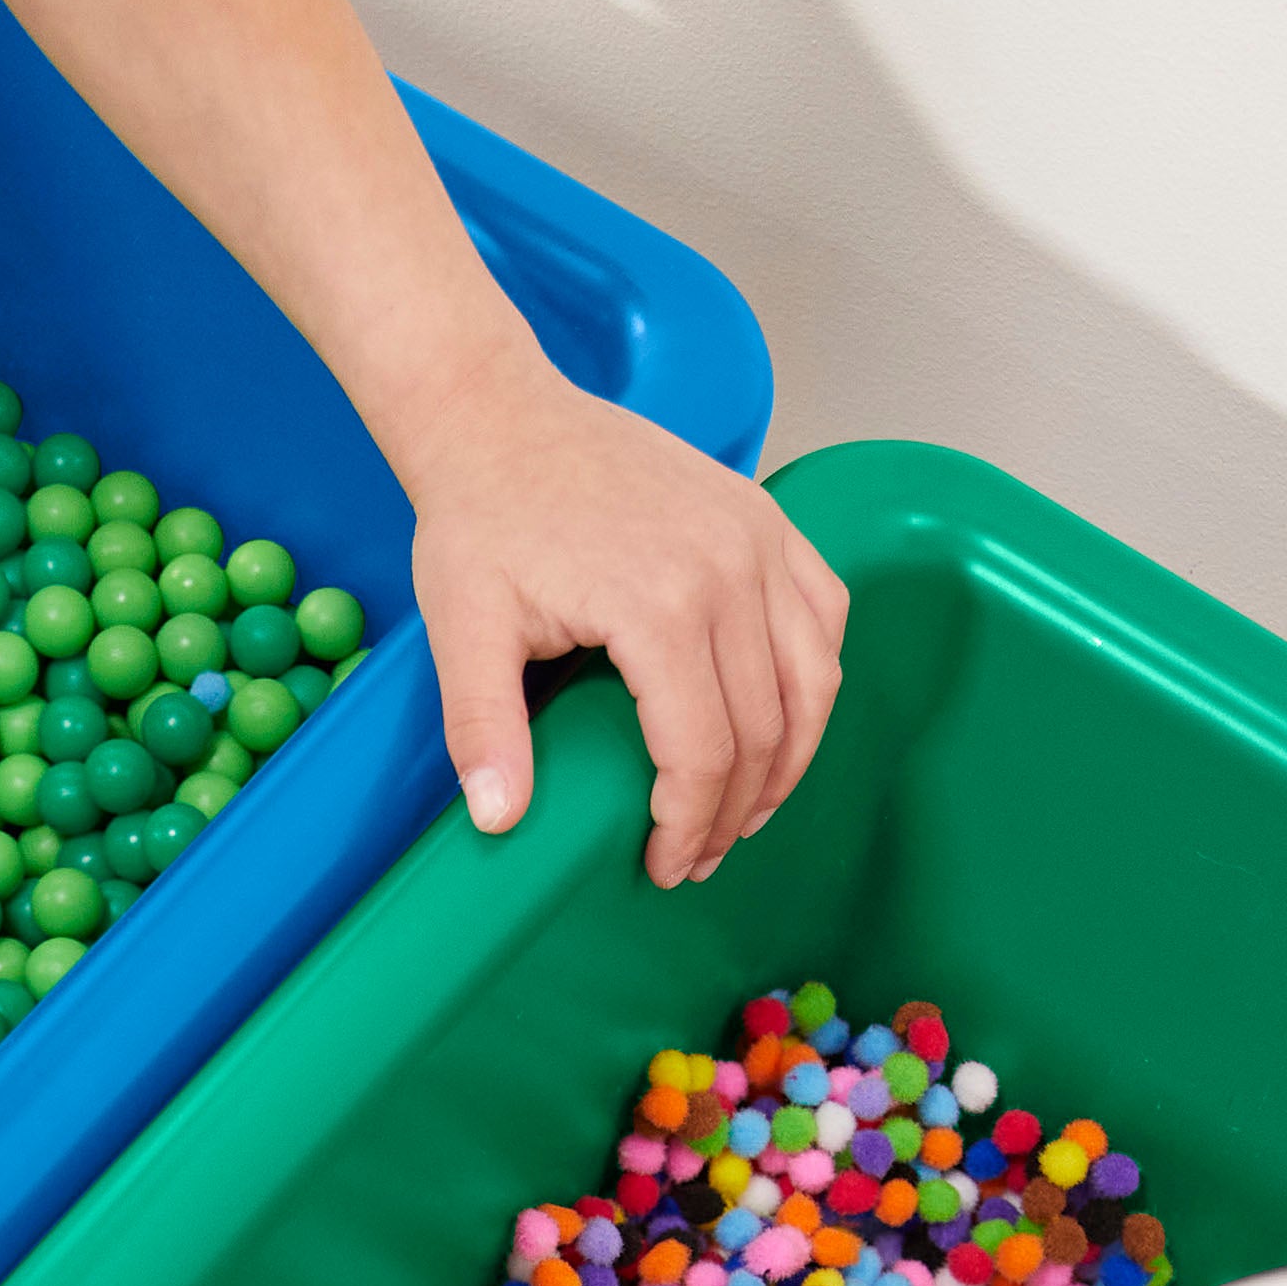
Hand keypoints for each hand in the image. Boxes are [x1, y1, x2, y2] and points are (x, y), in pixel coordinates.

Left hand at [400, 352, 846, 888]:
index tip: (663, 865)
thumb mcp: (463, 632)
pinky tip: (779, 723)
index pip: (704, 751)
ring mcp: (758, 538)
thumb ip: (483, 729)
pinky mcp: (766, 518)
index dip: (688, 824)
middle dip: (735, 810)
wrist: (503, 419)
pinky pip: (823, 613)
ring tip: (745, 811)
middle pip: (765, 727)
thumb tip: (497, 820)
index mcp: (661, 605)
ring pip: (813, 677)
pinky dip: (813, 679)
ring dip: (789, 758)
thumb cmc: (483, 520)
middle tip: (697, 857)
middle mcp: (730, 568)